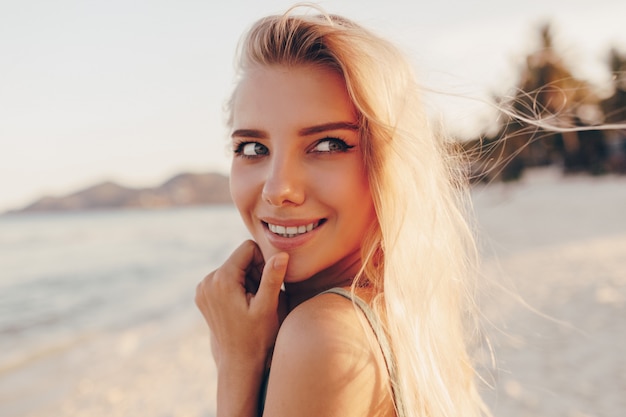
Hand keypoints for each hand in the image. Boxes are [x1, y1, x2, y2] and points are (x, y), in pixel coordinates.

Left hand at [195, 240, 288, 370]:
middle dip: (254, 272)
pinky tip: (241, 306)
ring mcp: (202, 288)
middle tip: (261, 297)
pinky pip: (225, 278)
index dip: (263, 262)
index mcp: (222, 279)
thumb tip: (281, 254)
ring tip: (251, 303)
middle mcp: (207, 280)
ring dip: (247, 280)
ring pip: (233, 267)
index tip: (266, 285)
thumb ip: (272, 278)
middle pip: (240, 258)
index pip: (248, 248)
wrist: (238, 361)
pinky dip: (236, 287)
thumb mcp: (267, 307)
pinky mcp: (202, 295)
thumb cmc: (256, 337)